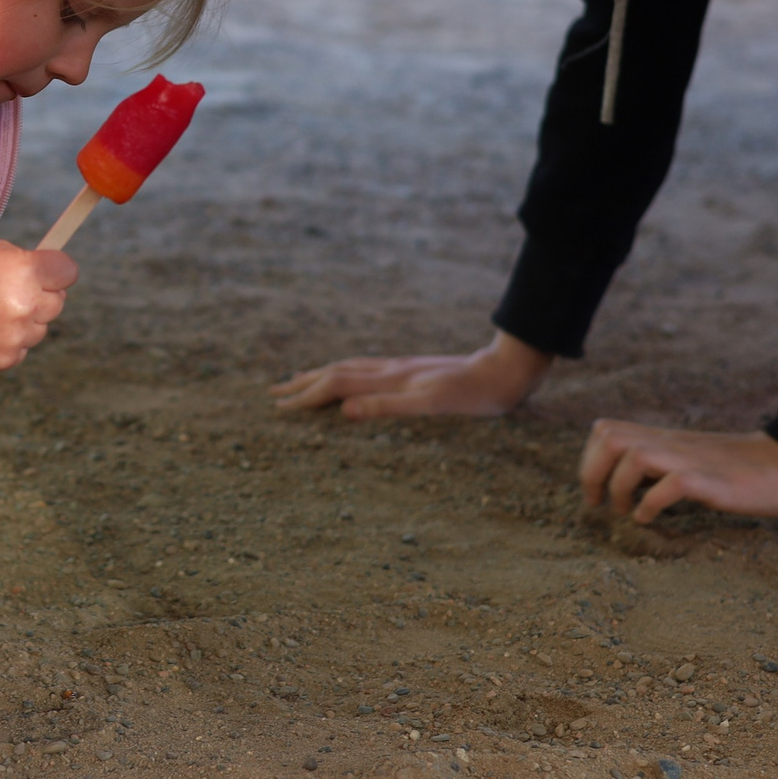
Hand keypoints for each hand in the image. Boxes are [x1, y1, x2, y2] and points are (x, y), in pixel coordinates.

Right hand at [0, 241, 76, 372]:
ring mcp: (15, 335)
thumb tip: (60, 279)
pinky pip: (22, 349)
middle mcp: (25, 305)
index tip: (49, 273)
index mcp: (26, 271)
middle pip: (57, 303)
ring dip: (26, 321)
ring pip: (41, 329)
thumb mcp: (0, 252)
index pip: (68, 272)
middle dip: (42, 296)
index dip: (58, 271)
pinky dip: (10, 341)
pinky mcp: (5, 358)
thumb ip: (34, 265)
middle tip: (15, 292)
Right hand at [269, 329, 553, 418]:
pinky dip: (343, 374)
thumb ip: (388, 406)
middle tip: (273, 393)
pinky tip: (349, 379)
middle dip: (303, 384)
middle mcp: (390, 370)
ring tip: (299, 380)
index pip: (336, 385)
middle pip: (335, 372)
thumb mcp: (432, 405)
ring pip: (349, 368)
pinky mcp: (412, 370)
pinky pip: (365, 370)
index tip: (280, 409)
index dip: (307, 396)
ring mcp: (401, 368)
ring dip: (319, 375)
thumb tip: (345, 410)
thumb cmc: (472, 396)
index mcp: (390, 379)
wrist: (504, 373)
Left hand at [578, 422, 777, 522]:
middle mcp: (672, 445)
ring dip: (619, 488)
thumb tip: (626, 484)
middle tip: (602, 504)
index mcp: (665, 440)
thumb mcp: (691, 460)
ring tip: (628, 512)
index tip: (596, 491)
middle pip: (608, 437)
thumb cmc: (742, 469)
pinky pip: (671, 484)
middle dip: (592, 473)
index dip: (589, 460)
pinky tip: (650, 519)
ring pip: (633, 455)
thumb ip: (660, 464)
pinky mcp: (714, 482)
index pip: (605, 430)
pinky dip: (650, 504)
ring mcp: (692, 461)